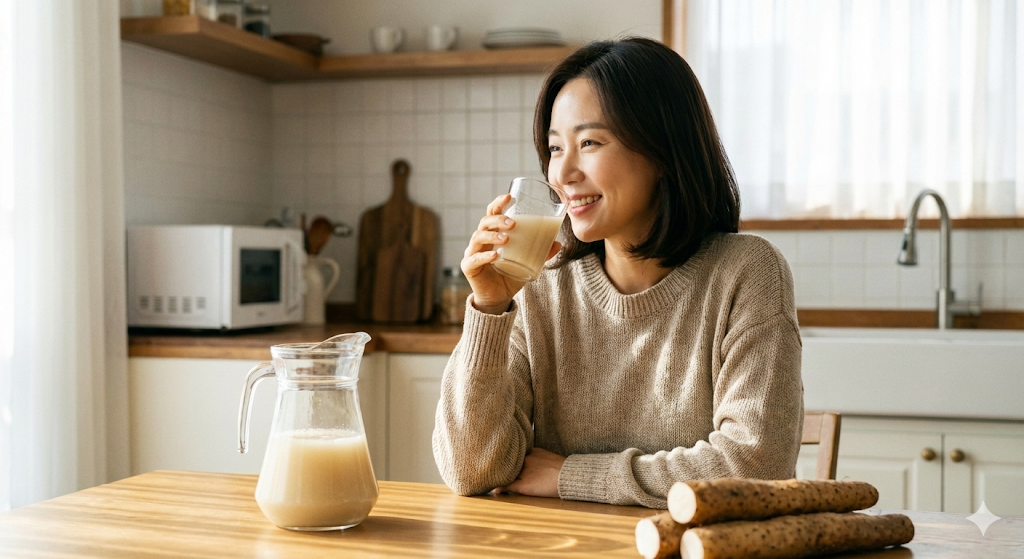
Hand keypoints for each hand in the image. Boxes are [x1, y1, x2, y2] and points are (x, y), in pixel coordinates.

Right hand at [462, 194, 560, 314]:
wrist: (499, 298)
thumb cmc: (510, 276)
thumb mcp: (528, 263)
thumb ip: (541, 254)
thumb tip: (558, 243)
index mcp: (492, 234)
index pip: (492, 213)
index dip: (498, 203)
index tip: (509, 197)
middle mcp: (480, 241)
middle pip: (484, 223)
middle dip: (498, 220)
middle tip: (513, 224)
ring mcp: (472, 253)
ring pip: (478, 238)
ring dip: (492, 236)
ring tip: (506, 238)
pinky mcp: (469, 268)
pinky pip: (474, 259)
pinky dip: (484, 256)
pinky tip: (494, 256)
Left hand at [494, 447, 565, 497]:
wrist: (571, 476)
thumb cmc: (566, 470)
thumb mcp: (551, 458)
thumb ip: (540, 458)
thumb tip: (534, 466)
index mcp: (533, 451)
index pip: (517, 454)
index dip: (509, 459)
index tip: (500, 459)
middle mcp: (526, 459)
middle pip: (510, 463)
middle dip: (502, 466)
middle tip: (489, 467)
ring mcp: (524, 472)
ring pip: (507, 474)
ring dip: (500, 477)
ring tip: (489, 479)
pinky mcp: (524, 485)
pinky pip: (508, 486)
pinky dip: (500, 488)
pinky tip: (494, 491)